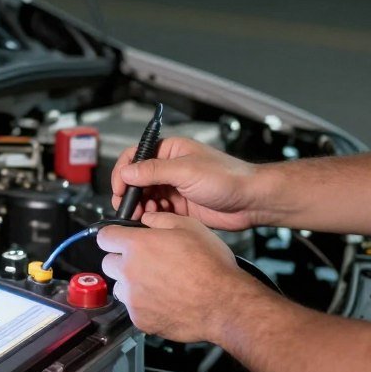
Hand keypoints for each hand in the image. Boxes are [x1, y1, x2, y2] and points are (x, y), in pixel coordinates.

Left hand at [97, 213, 250, 341]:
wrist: (223, 303)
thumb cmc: (211, 266)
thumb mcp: (189, 226)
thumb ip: (161, 220)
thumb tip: (147, 219)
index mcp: (137, 245)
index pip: (104, 237)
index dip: (113, 235)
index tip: (120, 239)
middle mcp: (130, 271)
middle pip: (109, 263)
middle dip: (123, 260)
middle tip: (146, 261)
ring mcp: (133, 298)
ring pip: (120, 287)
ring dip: (131, 283)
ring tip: (158, 282)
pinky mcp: (141, 320)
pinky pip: (133, 309)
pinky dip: (143, 305)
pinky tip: (164, 299)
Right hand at [110, 137, 258, 231]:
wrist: (250, 201)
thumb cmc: (227, 177)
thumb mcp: (186, 171)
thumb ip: (153, 171)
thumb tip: (127, 172)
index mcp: (170, 150)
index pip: (135, 156)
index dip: (123, 172)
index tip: (119, 188)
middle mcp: (170, 167)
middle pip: (137, 179)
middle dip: (129, 193)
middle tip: (126, 207)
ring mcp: (174, 187)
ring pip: (145, 197)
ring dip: (140, 206)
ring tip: (142, 215)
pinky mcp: (180, 206)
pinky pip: (157, 211)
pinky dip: (151, 216)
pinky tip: (154, 220)